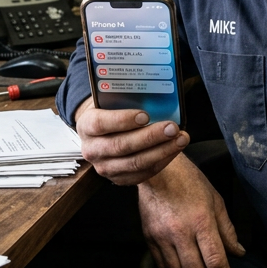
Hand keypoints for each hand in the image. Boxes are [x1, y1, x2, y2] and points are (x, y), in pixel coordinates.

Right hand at [74, 97, 188, 184]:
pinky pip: (144, 173)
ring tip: (180, 138)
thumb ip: (124, 98)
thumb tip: (152, 88)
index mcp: (86, 125)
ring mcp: (105, 167)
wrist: (102, 134)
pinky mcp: (120, 179)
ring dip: (162, 151)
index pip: (100, 124)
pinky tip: (175, 148)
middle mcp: (92, 149)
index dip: (123, 120)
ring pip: (135, 163)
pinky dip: (163, 160)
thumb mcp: (110, 101)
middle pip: (121, 146)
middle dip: (150, 137)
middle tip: (172, 127)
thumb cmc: (111, 111)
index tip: (145, 115)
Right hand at [138, 154, 245, 267]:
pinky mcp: (149, 237)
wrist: (159, 171)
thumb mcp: (216, 202)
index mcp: (202, 222)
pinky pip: (161, 265)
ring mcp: (162, 236)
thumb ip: (227, 230)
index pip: (215, 261)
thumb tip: (238, 253)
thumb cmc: (191, 183)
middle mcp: (181, 233)